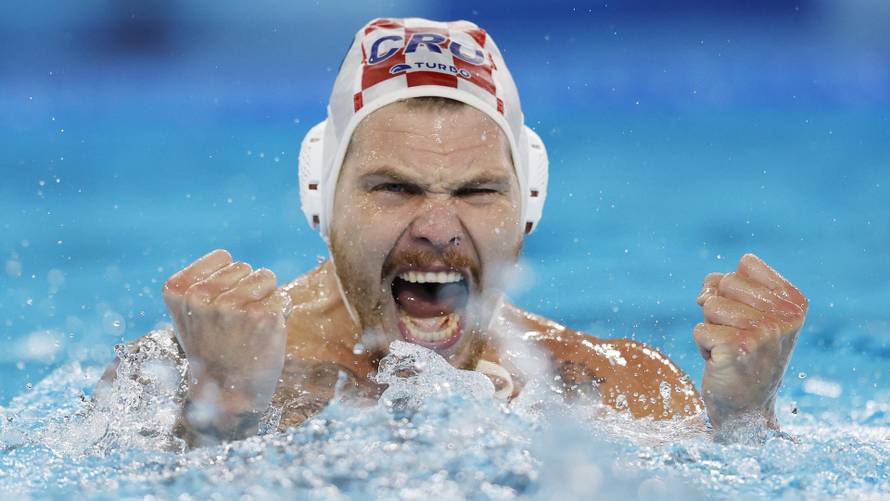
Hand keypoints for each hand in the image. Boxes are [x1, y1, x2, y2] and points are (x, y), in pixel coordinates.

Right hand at [163, 249, 290, 439]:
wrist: (227, 395)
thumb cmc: (213, 351)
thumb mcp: (191, 315)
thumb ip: (202, 284)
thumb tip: (229, 258)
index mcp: (179, 289)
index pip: (223, 257)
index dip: (228, 282)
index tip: (218, 311)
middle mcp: (201, 295)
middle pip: (246, 267)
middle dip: (248, 291)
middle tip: (236, 325)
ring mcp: (232, 305)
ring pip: (267, 277)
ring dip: (266, 299)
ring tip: (251, 327)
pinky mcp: (263, 316)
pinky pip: (282, 297)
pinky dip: (280, 313)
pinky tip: (265, 334)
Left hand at [693, 253, 807, 429]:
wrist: (746, 406)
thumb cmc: (744, 352)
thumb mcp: (746, 311)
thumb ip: (725, 285)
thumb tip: (704, 293)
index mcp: (794, 301)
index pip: (746, 263)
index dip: (734, 288)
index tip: (749, 315)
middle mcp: (784, 316)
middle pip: (724, 282)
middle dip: (719, 308)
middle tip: (736, 335)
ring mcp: (763, 332)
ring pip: (709, 304)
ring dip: (711, 328)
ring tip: (729, 349)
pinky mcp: (737, 348)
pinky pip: (699, 329)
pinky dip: (703, 346)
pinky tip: (722, 362)